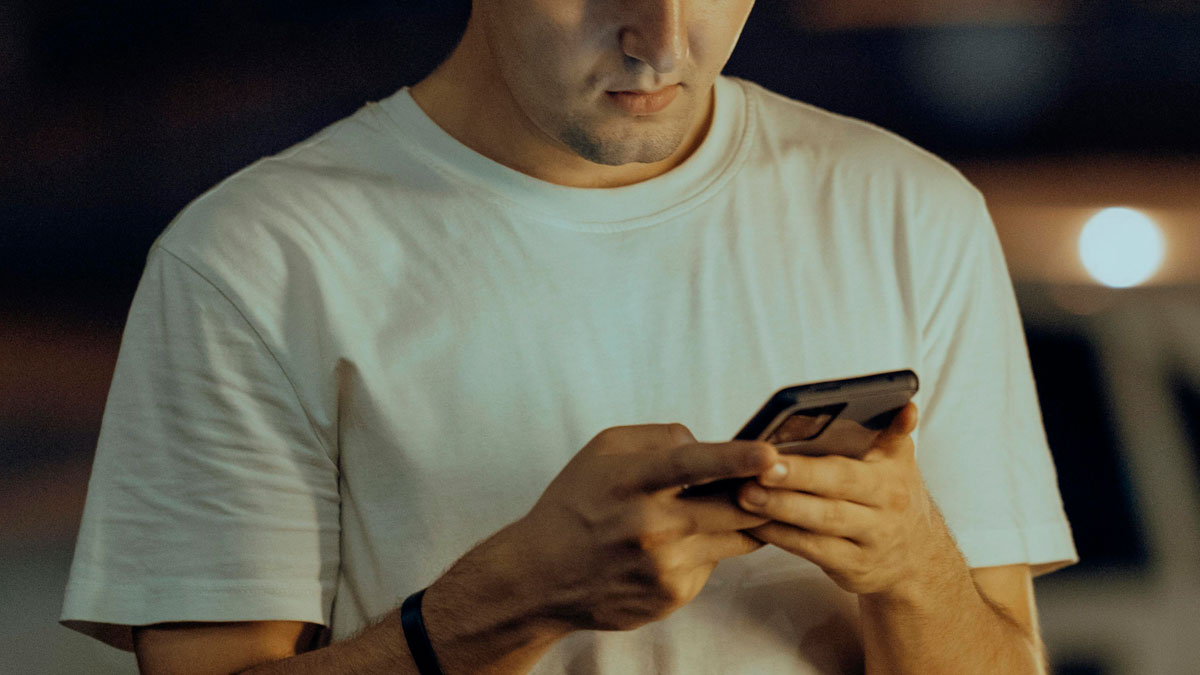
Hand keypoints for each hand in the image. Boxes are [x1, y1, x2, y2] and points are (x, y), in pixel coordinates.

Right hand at [510, 423, 778, 631]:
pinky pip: (713, 563)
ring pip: (736, 537)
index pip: (691, 465)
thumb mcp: (603, 451)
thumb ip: (659, 438)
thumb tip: (708, 445)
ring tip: (709, 508)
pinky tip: (671, 547)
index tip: (771, 455)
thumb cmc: (576, 503)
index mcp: (632, 481)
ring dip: (738, 519)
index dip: (735, 459)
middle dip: (762, 492)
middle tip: (777, 477)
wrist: (541, 575)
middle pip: (733, 507)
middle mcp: (650, 526)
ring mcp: (664, 566)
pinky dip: (705, 548)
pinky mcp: (672, 596)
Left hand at [736, 404, 959, 598]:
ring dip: (779, 511)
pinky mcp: (852, 570)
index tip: (772, 455)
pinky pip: (812, 551)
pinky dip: (781, 537)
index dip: (809, 467)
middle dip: (791, 484)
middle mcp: (882, 514)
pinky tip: (753, 522)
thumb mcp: (901, 462)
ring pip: (819, 528)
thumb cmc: (893, 494)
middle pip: (831, 499)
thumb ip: (895, 431)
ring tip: (744, 494)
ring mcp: (867, 544)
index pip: (846, 471)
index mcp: (890, 480)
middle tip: (754, 473)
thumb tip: (906, 406)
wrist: (918, 557)